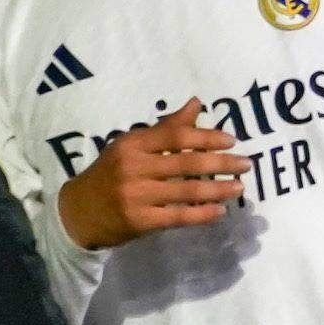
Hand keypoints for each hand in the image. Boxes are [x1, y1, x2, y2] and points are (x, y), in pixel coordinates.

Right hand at [56, 97, 247, 250]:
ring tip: (239, 187)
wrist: (78, 213)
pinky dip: (202, 213)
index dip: (206, 137)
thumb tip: (197, 103)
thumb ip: (165, 129)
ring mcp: (137, 196)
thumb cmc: (110, 174)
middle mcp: (134, 167)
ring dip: (217, 189)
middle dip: (220, 163)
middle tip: (245, 163)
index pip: (175, 135)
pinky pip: (179, 216)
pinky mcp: (140, 221)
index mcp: (133, 144)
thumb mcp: (131, 146)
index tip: (231, 140)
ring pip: (186, 191)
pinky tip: (220, 211)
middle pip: (186, 163)